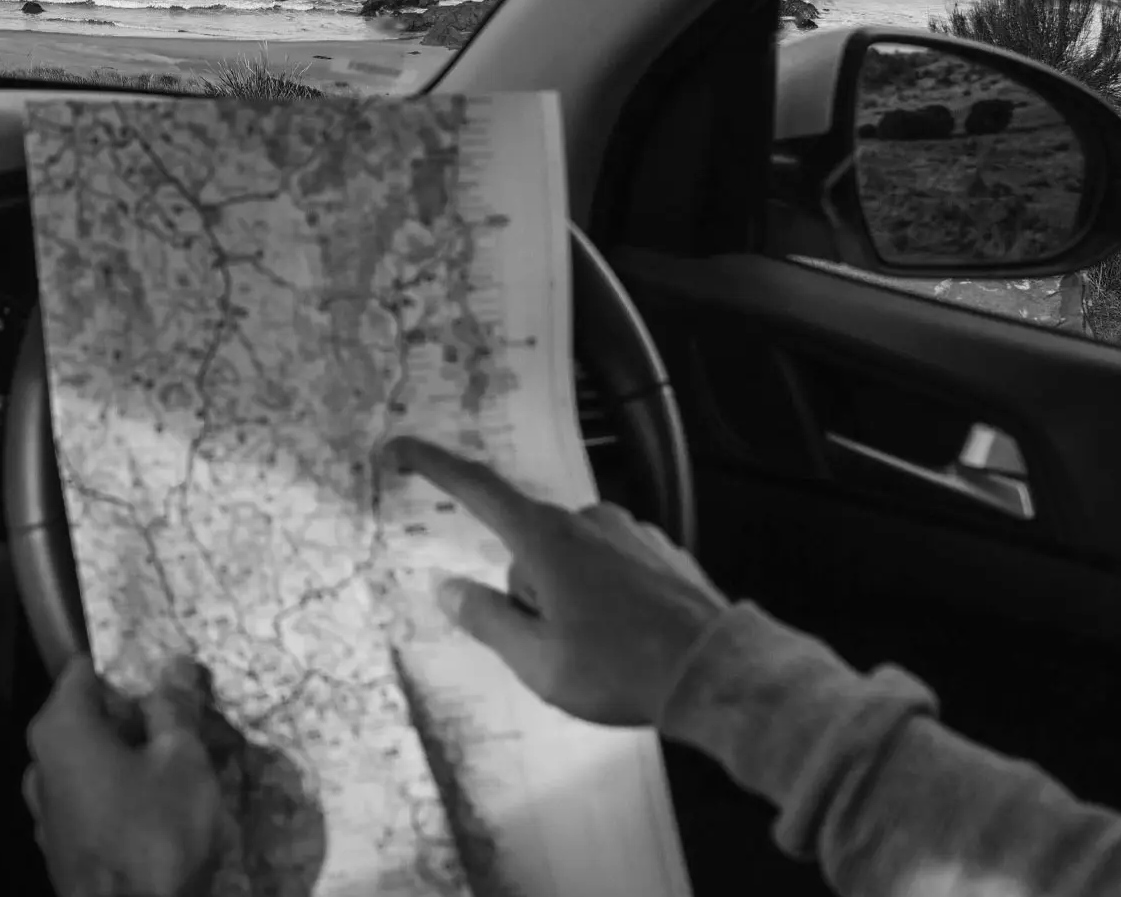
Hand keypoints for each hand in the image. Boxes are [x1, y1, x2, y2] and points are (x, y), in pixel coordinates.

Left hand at [24, 655, 221, 896]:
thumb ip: (174, 707)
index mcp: (59, 727)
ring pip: (91, 761)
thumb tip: (173, 664)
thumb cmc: (153, 831)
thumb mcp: (181, 760)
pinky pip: (89, 799)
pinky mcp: (58, 843)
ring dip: (129, 759)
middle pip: (89, 717)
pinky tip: (153, 809)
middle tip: (183, 726)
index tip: (167, 676)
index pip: (86, 670)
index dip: (129, 666)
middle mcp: (39, 760)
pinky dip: (117, 794)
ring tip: (175, 770)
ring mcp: (44, 807)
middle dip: (136, 717)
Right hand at [388, 435, 730, 726]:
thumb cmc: (622, 670)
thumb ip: (485, 619)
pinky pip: (610, 563)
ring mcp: (627, 529)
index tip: (399, 447)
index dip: (431, 465)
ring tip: (601, 650)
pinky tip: (628, 636)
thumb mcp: (536, 660)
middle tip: (555, 648)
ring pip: (569, 556)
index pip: (475, 489)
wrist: (721, 673)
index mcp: (545, 538)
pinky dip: (605, 594)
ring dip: (568, 595)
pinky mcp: (659, 548)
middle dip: (526, 591)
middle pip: (526, 546)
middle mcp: (585, 518)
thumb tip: (448, 589)